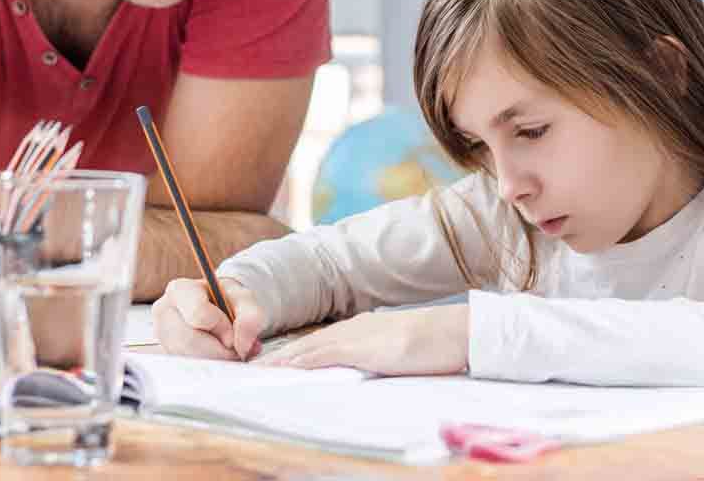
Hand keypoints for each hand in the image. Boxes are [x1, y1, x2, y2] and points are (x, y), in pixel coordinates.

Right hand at [153, 277, 265, 361]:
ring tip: (225, 350)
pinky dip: (206, 366)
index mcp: (180, 290)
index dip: (221, 328)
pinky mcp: (167, 354)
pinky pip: (186, 368)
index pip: (198, 314)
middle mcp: (164, 312)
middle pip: (188, 341)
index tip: (233, 332)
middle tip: (233, 348)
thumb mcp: (246, 300)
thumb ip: (251, 317)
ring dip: (213, 360)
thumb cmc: (228, 301)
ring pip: (187, 358)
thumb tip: (243, 344)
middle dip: (217, 350)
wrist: (221, 309)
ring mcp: (162, 336)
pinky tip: (214, 356)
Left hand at [255, 304, 468, 376]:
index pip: (317, 344)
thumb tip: (362, 370)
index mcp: (359, 330)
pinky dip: (300, 362)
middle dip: (277, 358)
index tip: (270, 366)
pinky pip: (323, 356)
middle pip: (305, 344)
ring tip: (255, 373)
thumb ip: (376, 359)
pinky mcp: (362, 349)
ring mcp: (356, 337)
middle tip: (249, 370)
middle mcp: (352, 329)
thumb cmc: (433, 344)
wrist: (455, 332)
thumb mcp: (397, 352)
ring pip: (307, 349)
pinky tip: (285, 370)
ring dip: (280, 361)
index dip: (292, 355)